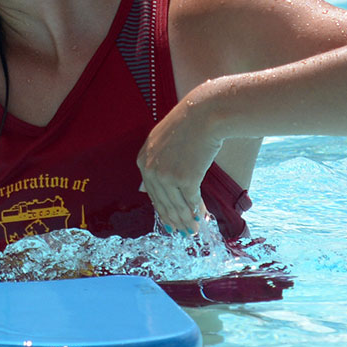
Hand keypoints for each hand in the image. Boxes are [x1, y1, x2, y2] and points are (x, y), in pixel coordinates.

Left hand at [137, 97, 221, 234]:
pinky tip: (202, 218)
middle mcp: (151, 170)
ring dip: (186, 221)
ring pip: (176, 205)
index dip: (162, 209)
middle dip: (174, 220)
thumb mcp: (160, 141)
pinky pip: (192, 201)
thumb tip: (145, 190)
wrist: (204, 114)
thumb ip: (154, 163)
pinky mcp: (186, 179)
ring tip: (192, 231)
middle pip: (162, 202)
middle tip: (182, 232)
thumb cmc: (188, 125)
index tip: (169, 221)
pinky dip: (198, 212)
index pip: (151, 192)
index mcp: (142, 160)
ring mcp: (167, 175)